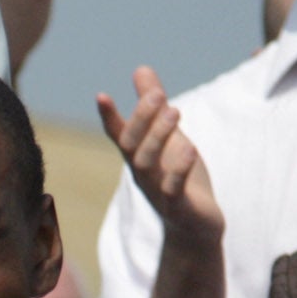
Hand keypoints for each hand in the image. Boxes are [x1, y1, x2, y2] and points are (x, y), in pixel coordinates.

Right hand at [97, 67, 223, 248]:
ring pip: (148, 165)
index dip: (109, 117)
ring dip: (158, 137)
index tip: (101, 96)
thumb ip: (155, 105)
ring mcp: (158, 192)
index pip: (119, 135)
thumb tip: (141, 69)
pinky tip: (190, 148)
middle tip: (157, 94)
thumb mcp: (170, 137)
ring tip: (174, 110)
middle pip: (132, 146)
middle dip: (141, 119)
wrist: (195, 228)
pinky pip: (173, 189)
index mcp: (139, 157)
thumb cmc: (180, 180)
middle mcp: (142, 174)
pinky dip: (179, 169)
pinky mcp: (178, 207)